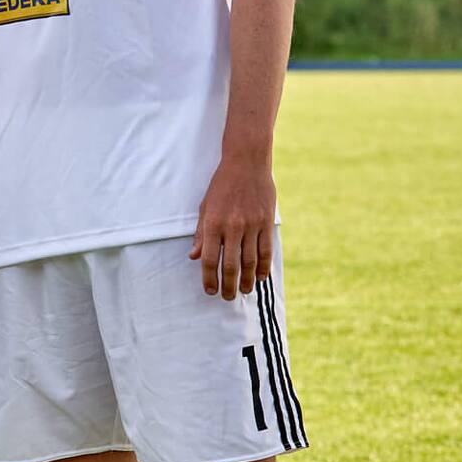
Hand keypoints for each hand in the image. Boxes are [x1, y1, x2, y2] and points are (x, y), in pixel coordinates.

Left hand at [190, 153, 275, 298]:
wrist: (246, 163)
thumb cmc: (221, 185)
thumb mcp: (205, 207)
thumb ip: (201, 234)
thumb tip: (194, 257)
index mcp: (213, 223)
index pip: (210, 259)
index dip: (209, 278)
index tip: (209, 290)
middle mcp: (233, 227)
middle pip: (231, 265)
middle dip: (229, 285)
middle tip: (227, 298)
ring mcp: (252, 225)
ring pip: (251, 261)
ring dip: (248, 280)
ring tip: (244, 291)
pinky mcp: (267, 222)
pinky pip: (266, 250)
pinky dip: (264, 266)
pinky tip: (261, 277)